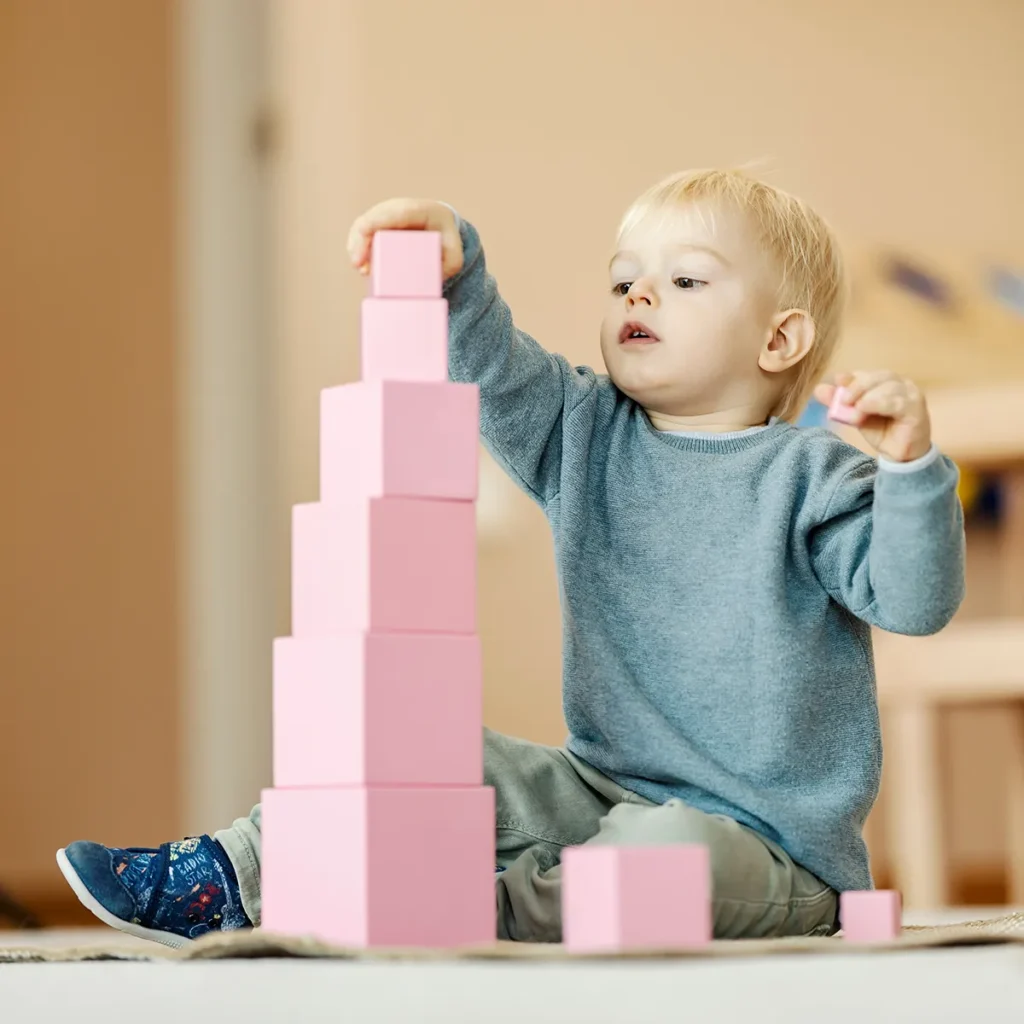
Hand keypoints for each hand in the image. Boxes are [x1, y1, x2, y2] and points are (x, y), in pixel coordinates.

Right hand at [346, 198, 463, 280]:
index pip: (397, 212)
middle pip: (374, 218)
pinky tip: (359, 265)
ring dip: (356, 246)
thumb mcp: (455, 253)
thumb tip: (432, 276)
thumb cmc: (446, 240)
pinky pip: (362, 233)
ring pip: (364, 225)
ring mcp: (385, 216)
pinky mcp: (378, 227)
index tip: (365, 231)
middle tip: (359, 264)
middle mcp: (398, 209)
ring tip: (360, 268)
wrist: (440, 230)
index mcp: (419, 210)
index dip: (378, 220)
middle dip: (361, 239)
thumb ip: (451, 265)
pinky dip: (357, 248)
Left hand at [815, 370, 931, 461]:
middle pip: (879, 377)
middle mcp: (902, 384)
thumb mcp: (856, 416)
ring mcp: (912, 396)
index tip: (838, 380)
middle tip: (843, 399)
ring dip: (867, 396)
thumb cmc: (882, 431)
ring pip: (889, 387)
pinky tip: (864, 407)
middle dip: (858, 385)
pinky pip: (897, 403)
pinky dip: (879, 403)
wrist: (900, 455)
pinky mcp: (916, 410)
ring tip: (854, 409)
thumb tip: (819, 389)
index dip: (853, 376)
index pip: (868, 374)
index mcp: (887, 382)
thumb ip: (840, 403)